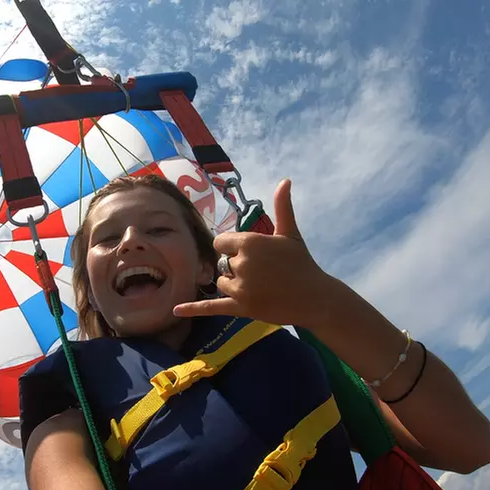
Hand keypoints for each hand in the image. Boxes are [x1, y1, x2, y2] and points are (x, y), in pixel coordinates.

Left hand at [173, 179, 333, 326]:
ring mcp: (240, 287)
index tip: (250, 254)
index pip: (220, 242)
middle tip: (261, 274)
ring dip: (232, 285)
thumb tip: (285, 180)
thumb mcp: (290, 233)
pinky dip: (193, 309)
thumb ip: (282, 207)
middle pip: (222, 263)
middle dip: (236, 267)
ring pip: (221, 283)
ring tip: (258, 287)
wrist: (314, 297)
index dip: (232, 248)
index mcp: (249, 242)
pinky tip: (175, 309)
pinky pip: (211, 307)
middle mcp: (242, 263)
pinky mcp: (241, 308)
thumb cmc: (302, 263)